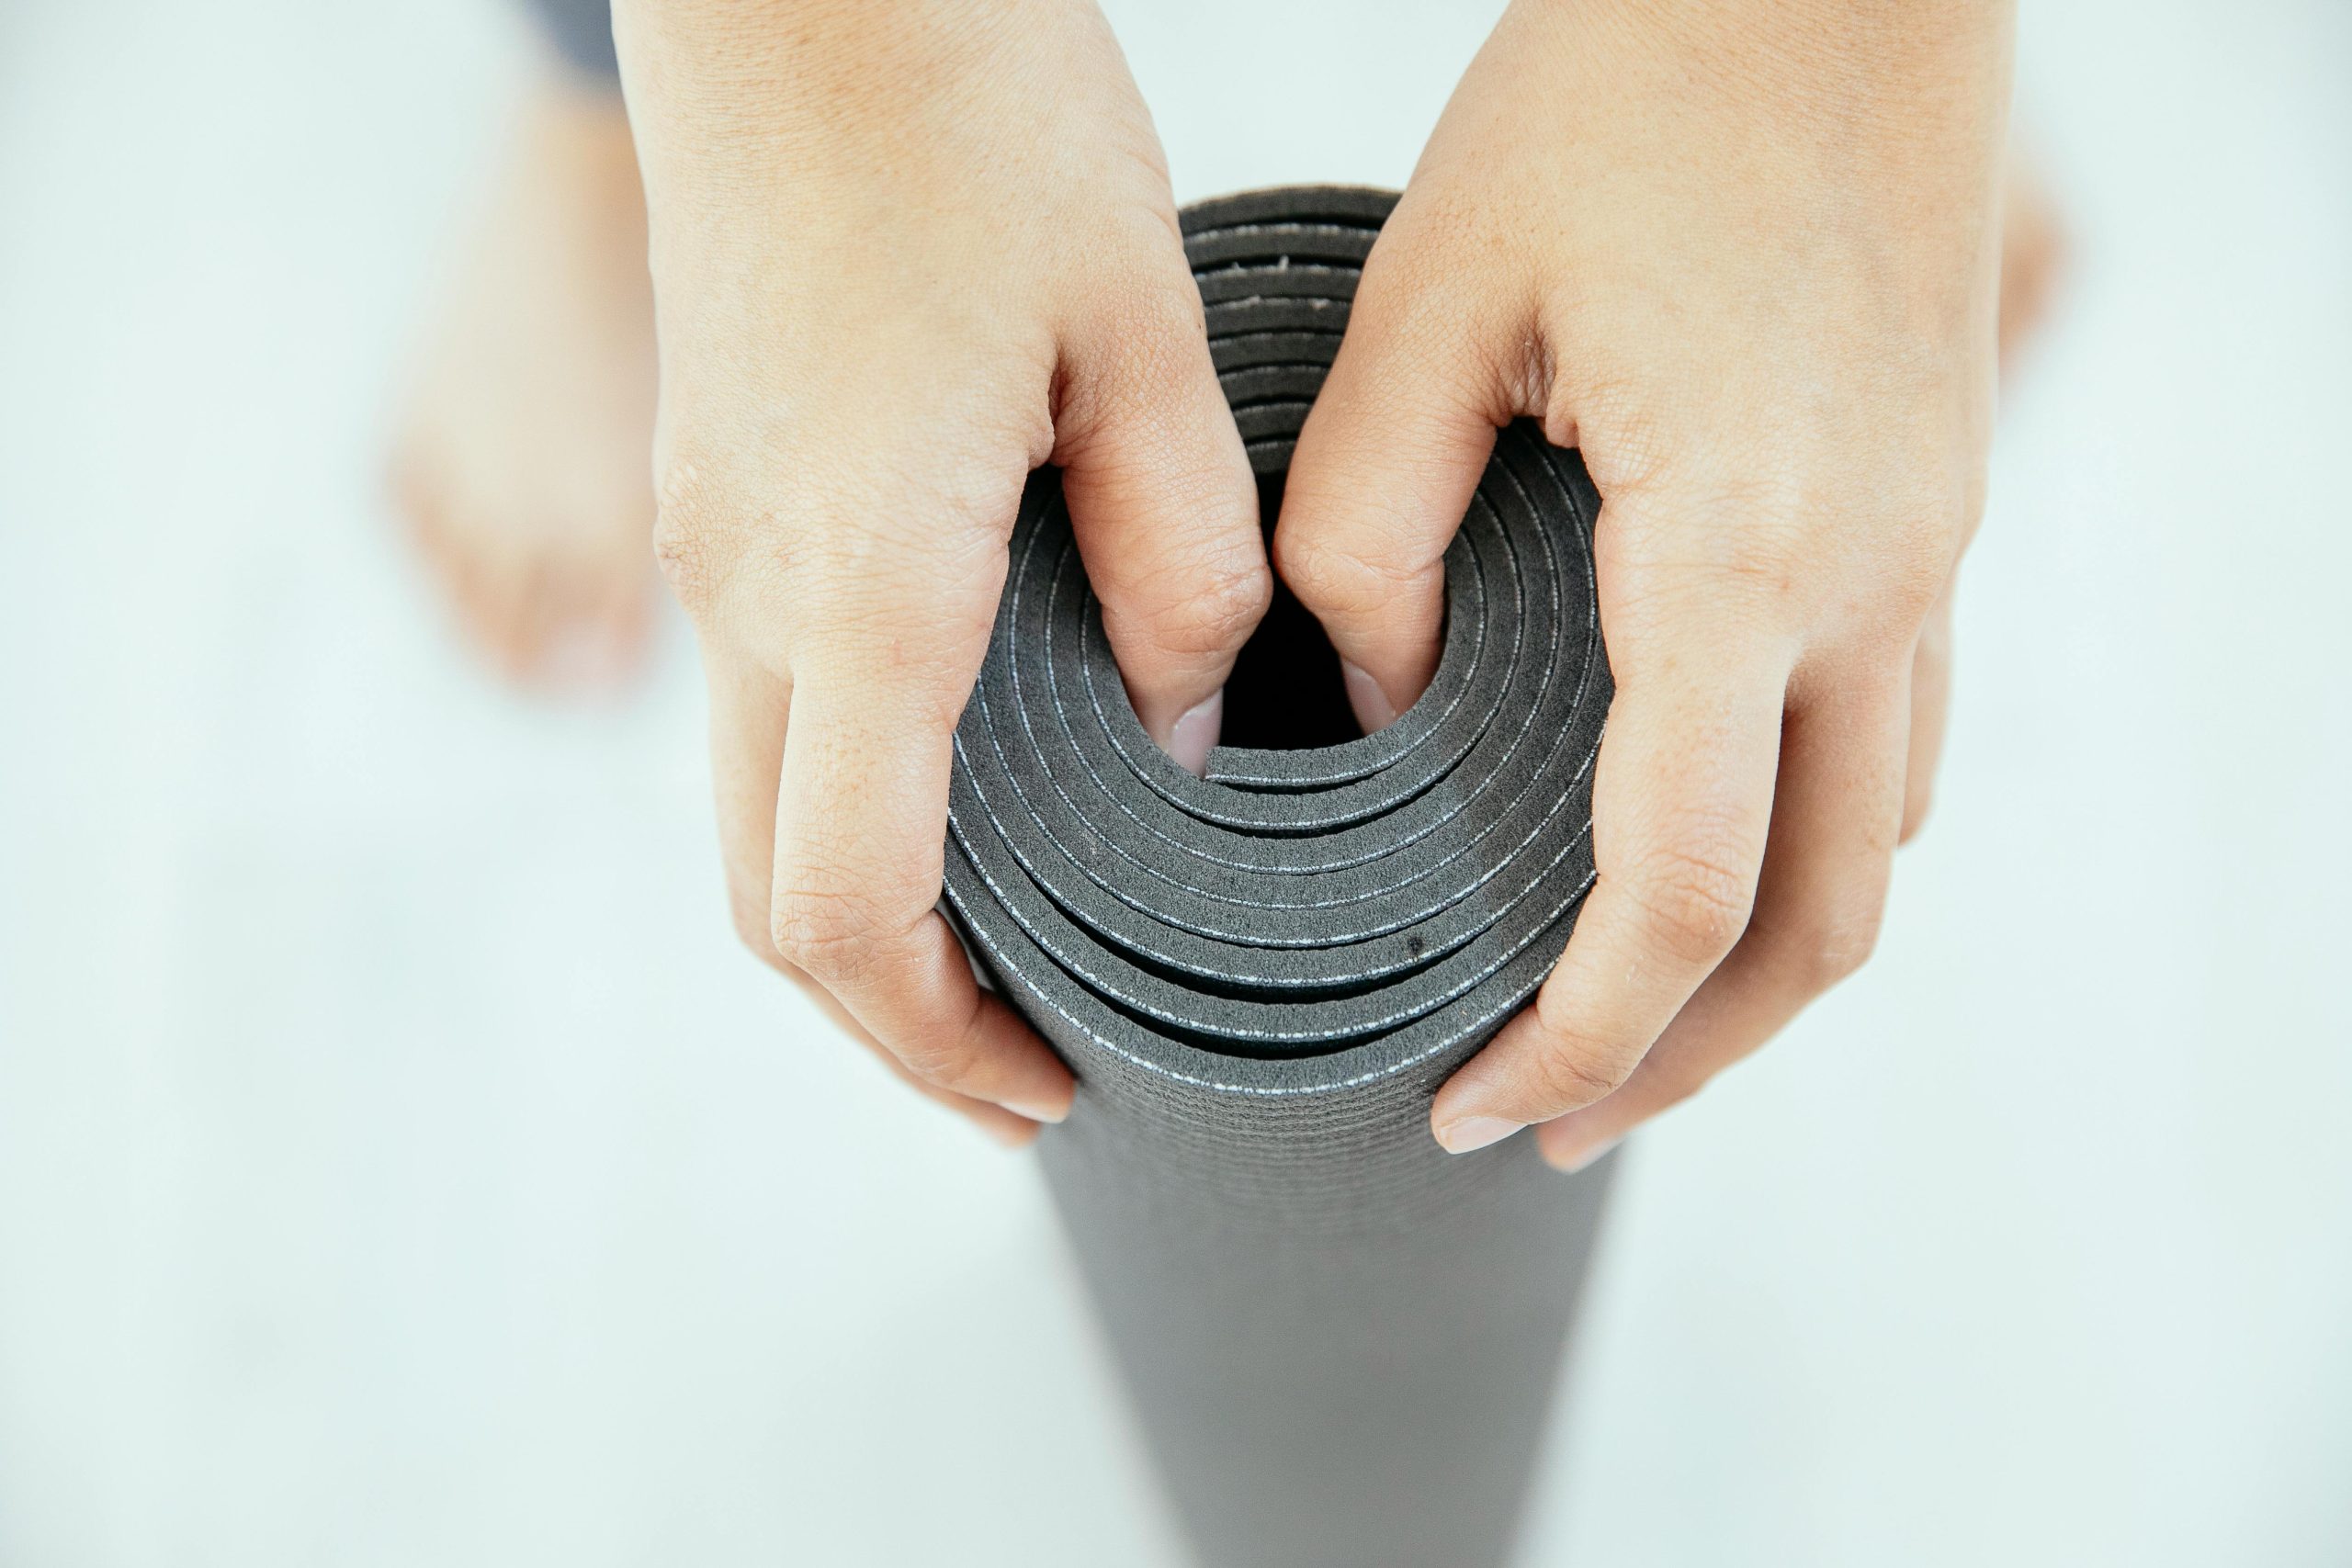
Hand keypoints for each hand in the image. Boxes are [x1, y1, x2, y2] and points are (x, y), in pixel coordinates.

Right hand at [614, 0, 1268, 1141]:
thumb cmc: (965, 103)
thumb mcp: (1139, 334)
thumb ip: (1181, 565)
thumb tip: (1195, 728)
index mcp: (862, 578)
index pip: (844, 910)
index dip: (942, 1042)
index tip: (1052, 1091)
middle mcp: (749, 588)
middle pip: (768, 905)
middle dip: (899, 1022)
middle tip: (1036, 1072)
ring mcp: (709, 539)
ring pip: (753, 813)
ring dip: (868, 920)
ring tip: (1009, 962)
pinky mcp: (715, 487)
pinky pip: (762, 709)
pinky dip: (847, 803)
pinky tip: (961, 792)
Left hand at [1274, 0, 2012, 1166]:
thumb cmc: (1637, 83)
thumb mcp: (1436, 297)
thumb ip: (1364, 530)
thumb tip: (1361, 700)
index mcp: (1747, 550)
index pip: (1681, 892)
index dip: (1577, 1037)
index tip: (1477, 1104)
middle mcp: (1878, 583)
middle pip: (1821, 930)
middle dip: (1684, 1061)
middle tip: (1548, 1119)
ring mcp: (1933, 552)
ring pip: (1876, 851)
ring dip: (1754, 973)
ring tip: (1612, 1022)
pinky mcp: (1934, 511)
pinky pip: (1896, 743)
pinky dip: (1799, 847)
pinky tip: (1695, 847)